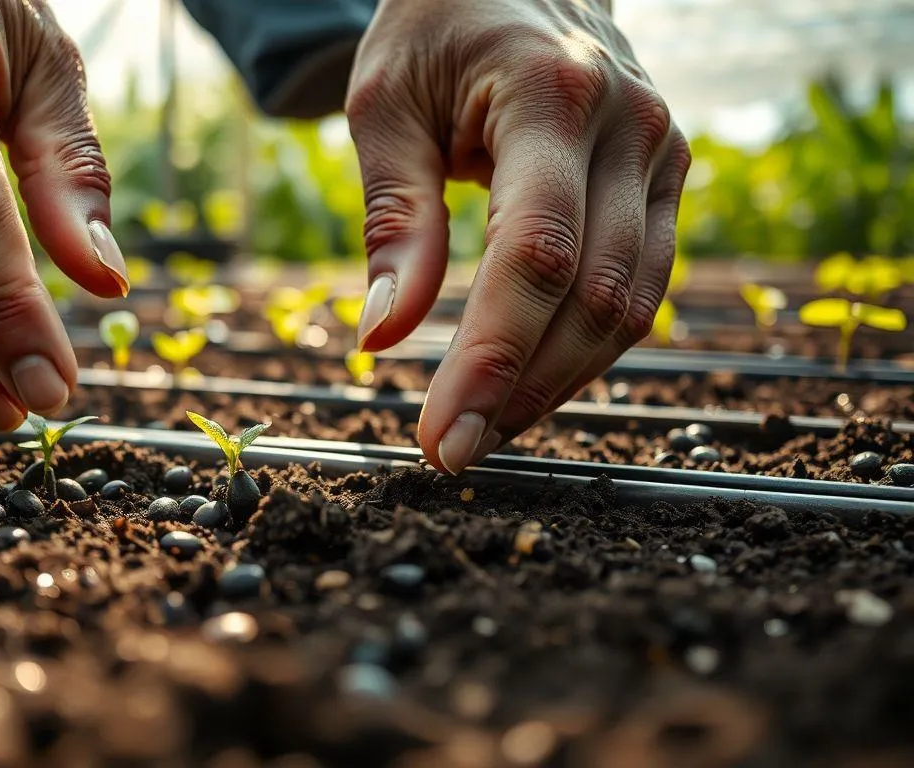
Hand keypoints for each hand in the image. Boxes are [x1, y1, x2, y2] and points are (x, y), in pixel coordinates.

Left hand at [346, 0, 690, 472]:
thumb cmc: (434, 29)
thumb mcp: (384, 105)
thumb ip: (392, 219)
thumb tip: (381, 338)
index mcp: (553, 96)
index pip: (537, 255)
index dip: (491, 358)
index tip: (442, 435)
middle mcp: (631, 126)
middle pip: (594, 295)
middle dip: (521, 389)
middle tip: (453, 451)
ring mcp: (664, 154)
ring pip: (631, 305)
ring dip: (559, 382)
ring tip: (486, 427)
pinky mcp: (667, 182)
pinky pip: (640, 286)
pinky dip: (586, 346)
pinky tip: (530, 379)